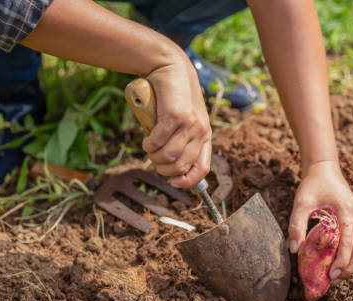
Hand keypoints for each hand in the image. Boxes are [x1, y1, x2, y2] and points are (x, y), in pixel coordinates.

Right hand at [144, 57, 211, 188]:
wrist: (171, 67)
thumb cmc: (174, 97)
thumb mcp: (184, 121)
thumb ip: (182, 141)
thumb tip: (171, 166)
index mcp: (205, 136)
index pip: (202, 169)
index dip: (188, 181)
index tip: (173, 182)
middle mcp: (201, 132)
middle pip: (181, 166)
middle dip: (163, 168)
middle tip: (154, 158)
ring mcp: (190, 124)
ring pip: (169, 157)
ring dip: (154, 157)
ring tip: (149, 148)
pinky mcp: (175, 115)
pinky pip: (159, 141)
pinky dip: (149, 145)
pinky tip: (147, 141)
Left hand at [288, 161, 352, 283]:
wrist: (324, 168)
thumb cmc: (312, 185)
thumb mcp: (300, 202)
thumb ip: (296, 224)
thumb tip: (294, 249)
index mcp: (347, 209)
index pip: (349, 241)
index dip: (342, 261)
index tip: (331, 275)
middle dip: (349, 267)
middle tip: (334, 281)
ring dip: (352, 262)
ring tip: (338, 277)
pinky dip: (351, 254)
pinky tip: (339, 263)